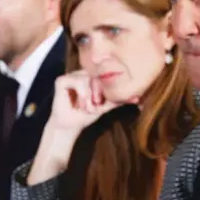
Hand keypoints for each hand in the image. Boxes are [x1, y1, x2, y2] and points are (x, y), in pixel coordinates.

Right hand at [28, 70, 138, 184]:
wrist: (70, 126)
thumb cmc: (86, 115)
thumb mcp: (105, 106)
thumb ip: (119, 100)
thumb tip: (138, 99)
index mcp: (92, 77)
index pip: (105, 75)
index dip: (106, 89)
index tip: (102, 103)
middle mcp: (82, 73)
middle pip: (98, 76)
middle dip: (99, 94)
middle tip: (96, 107)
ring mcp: (71, 75)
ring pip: (89, 78)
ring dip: (91, 96)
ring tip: (87, 107)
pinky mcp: (61, 80)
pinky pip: (78, 81)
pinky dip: (82, 94)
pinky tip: (80, 103)